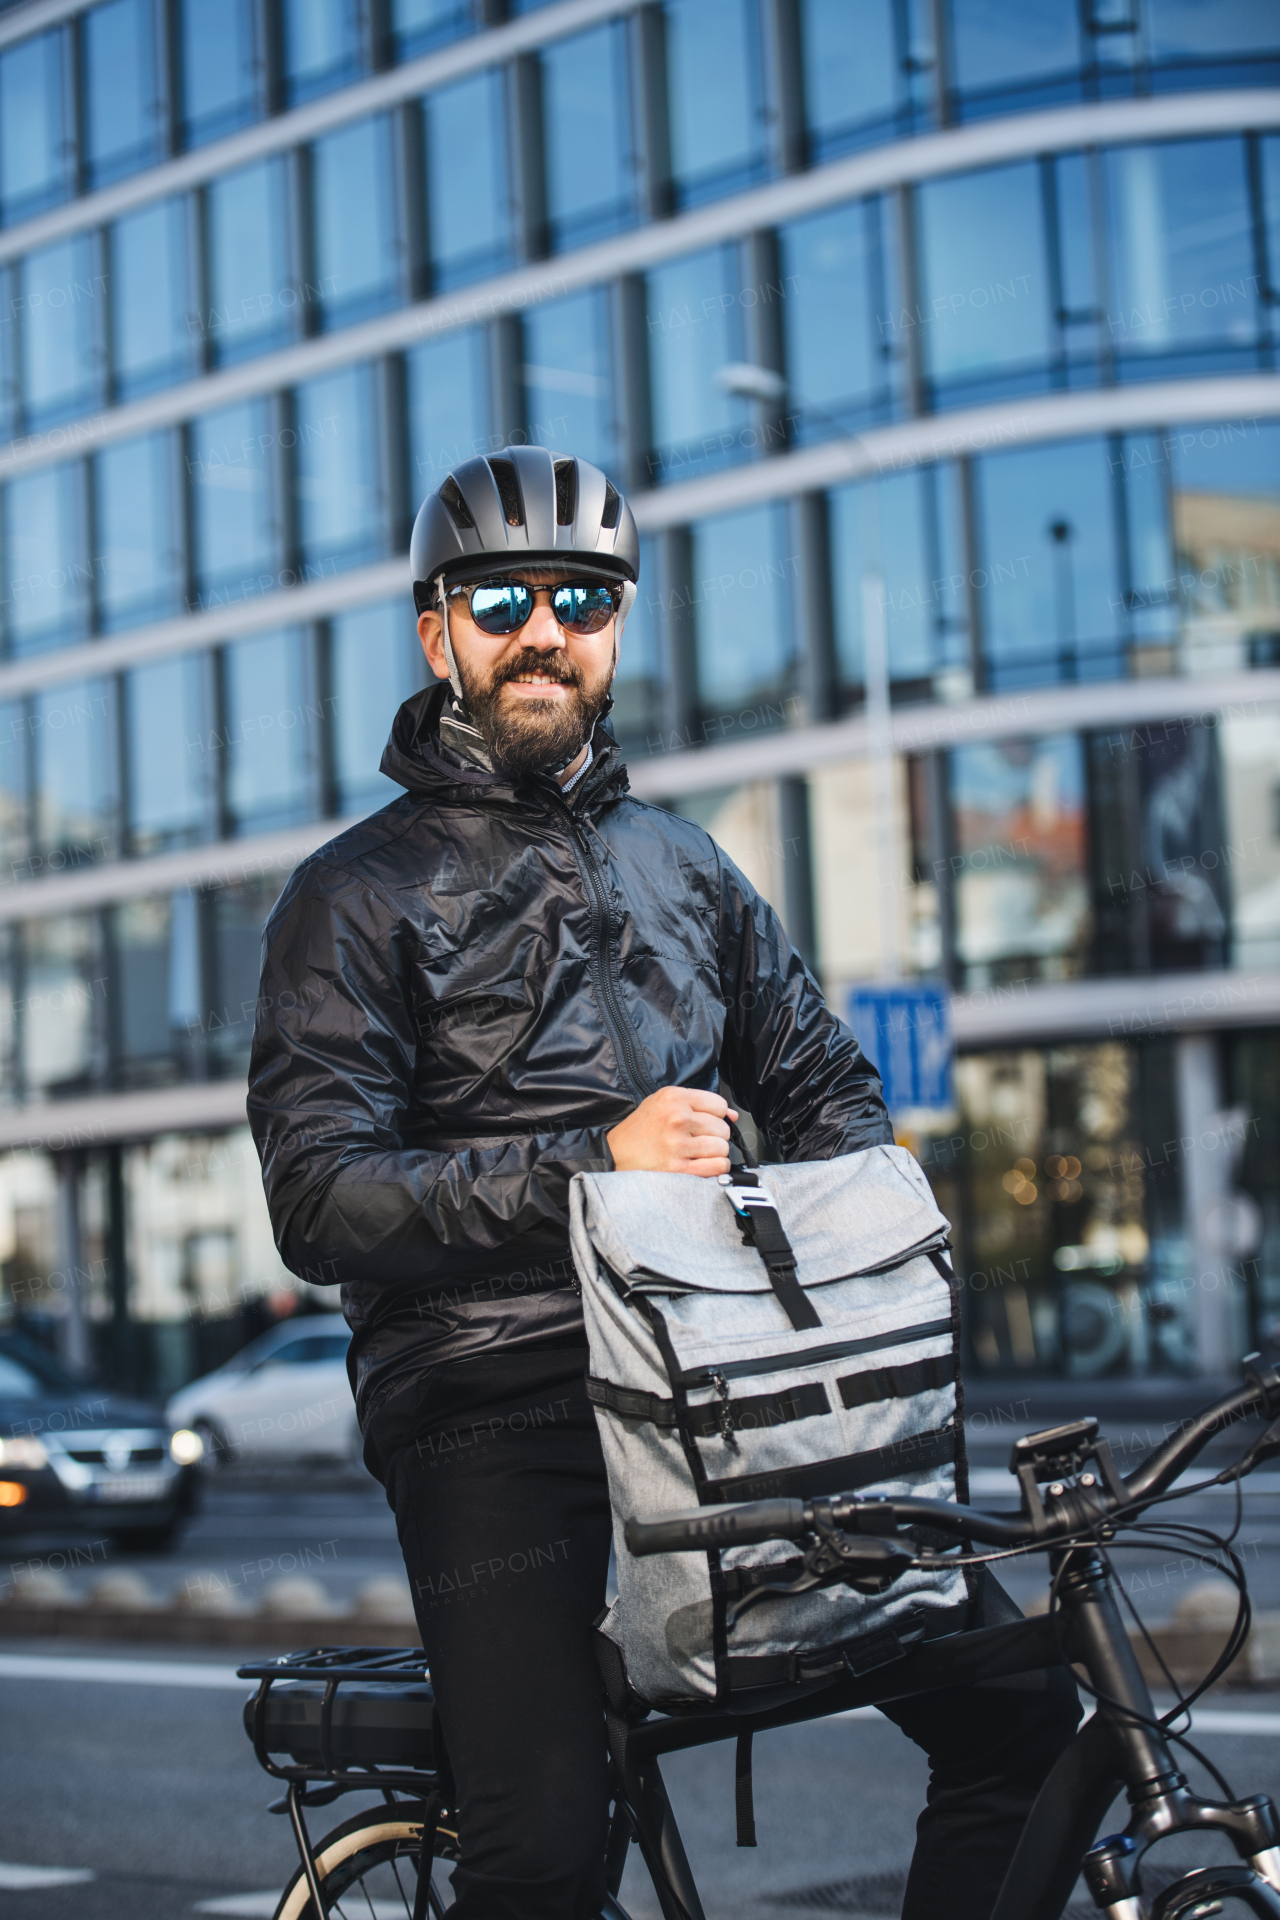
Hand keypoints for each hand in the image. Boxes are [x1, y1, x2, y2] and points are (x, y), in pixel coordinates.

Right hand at [606, 1087, 738, 1177]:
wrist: (614, 1155)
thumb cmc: (639, 1131)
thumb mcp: (662, 1104)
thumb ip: (697, 1104)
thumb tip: (732, 1115)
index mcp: (673, 1098)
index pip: (719, 1105)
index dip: (717, 1116)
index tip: (708, 1123)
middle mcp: (677, 1119)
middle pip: (722, 1128)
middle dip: (716, 1136)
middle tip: (700, 1140)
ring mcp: (677, 1145)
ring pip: (722, 1148)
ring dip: (715, 1153)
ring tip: (699, 1153)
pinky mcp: (678, 1169)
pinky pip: (717, 1166)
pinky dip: (715, 1168)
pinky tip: (702, 1165)